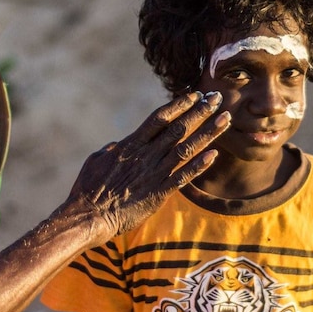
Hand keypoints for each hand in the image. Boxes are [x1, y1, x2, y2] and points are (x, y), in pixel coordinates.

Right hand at [67, 91, 228, 239]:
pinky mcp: (159, 193)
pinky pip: (184, 176)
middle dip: (200, 112)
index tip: (195, 95)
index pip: (159, 118)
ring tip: (225, 119)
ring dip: (208, 132)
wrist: (89, 216)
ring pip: (186, 148)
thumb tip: (118, 144)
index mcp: (131, 145)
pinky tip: (215, 154)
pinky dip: (199, 165)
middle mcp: (145, 155)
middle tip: (217, 98)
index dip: (179, 105)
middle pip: (178, 128)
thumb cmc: (87, 190)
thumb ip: (112, 150)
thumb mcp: (96, 161)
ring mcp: (154, 173)